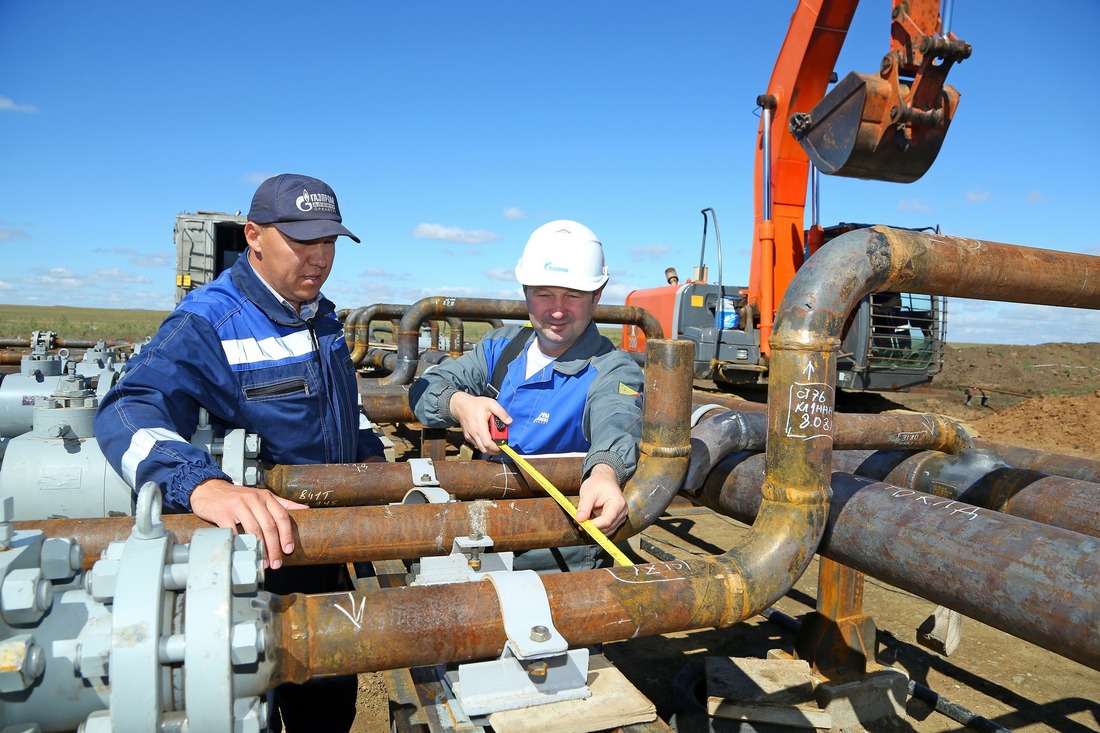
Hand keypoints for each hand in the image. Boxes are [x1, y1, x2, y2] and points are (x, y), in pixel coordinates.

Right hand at [189, 478, 307, 568]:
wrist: (209, 489)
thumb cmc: (238, 496)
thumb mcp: (261, 496)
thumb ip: (282, 504)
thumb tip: (306, 509)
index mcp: (265, 497)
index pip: (281, 516)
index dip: (287, 534)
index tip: (288, 550)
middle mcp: (254, 499)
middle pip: (269, 526)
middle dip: (274, 547)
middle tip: (276, 563)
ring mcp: (238, 505)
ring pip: (254, 530)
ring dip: (260, 549)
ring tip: (263, 562)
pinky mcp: (223, 513)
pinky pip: (234, 531)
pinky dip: (240, 543)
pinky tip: (244, 554)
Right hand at [448, 391, 510, 455]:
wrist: (461, 405)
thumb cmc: (475, 404)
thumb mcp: (491, 404)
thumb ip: (501, 413)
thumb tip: (510, 421)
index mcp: (479, 427)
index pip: (488, 444)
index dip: (496, 448)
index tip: (503, 445)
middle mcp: (473, 434)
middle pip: (485, 450)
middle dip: (494, 450)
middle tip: (501, 445)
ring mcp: (470, 436)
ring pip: (481, 448)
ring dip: (489, 447)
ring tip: (495, 439)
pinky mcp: (468, 437)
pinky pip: (477, 444)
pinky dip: (483, 444)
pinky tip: (487, 436)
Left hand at [575, 463, 626, 532]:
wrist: (605, 478)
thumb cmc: (597, 483)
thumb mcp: (588, 492)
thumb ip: (584, 507)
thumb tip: (579, 520)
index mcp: (617, 503)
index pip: (607, 521)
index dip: (594, 526)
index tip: (581, 525)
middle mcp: (622, 511)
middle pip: (608, 527)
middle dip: (593, 528)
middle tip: (579, 523)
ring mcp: (621, 516)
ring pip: (608, 530)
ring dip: (595, 529)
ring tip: (583, 521)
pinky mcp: (618, 519)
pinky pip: (609, 528)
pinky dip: (599, 528)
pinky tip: (590, 521)